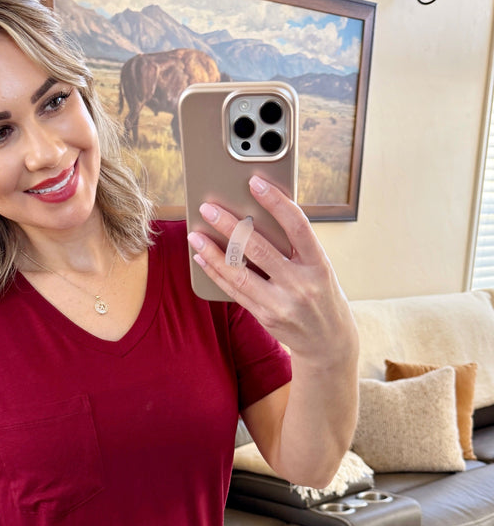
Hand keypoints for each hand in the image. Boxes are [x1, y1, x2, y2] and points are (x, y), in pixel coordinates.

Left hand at [187, 176, 356, 365]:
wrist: (329, 342)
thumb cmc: (322, 295)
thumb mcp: (320, 269)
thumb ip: (296, 247)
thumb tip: (258, 216)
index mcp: (319, 265)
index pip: (298, 226)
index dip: (276, 202)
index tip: (255, 183)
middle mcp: (301, 284)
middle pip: (260, 249)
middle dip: (230, 225)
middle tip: (208, 208)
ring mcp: (282, 304)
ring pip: (240, 273)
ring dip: (213, 252)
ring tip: (195, 235)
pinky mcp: (265, 317)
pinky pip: (235, 292)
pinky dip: (216, 273)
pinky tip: (202, 258)